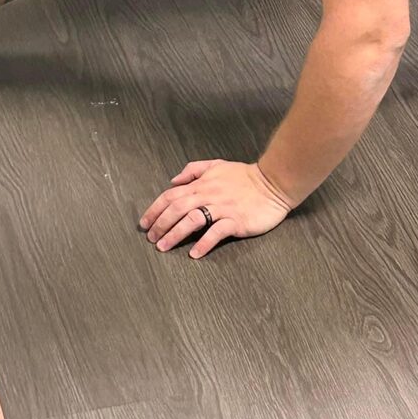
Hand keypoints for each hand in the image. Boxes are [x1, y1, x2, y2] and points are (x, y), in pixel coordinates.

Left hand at [139, 159, 292, 258]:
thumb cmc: (244, 176)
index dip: (155, 209)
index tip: (144, 222)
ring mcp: (222, 208)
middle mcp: (208, 195)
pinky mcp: (236, 220)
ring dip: (175, 234)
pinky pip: (216, 232)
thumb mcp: (217, 165)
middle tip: (150, 238)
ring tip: (163, 247)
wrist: (273, 182)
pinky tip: (194, 253)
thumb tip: (173, 180)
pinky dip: (204, 243)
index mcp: (202, 184)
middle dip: (160, 224)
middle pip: (177, 208)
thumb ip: (193, 170)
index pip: (171, 195)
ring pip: (192, 220)